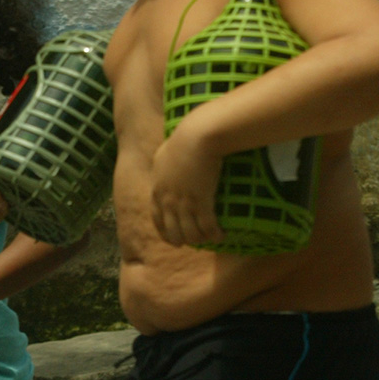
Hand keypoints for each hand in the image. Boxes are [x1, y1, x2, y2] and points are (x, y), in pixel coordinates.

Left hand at [151, 127, 224, 246]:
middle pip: (173, 231)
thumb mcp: (164, 153)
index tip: (173, 240)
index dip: (165, 233)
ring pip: (190, 233)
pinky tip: (221, 235)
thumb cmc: (183, 139)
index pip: (157, 219)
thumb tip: (165, 163)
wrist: (196, 137)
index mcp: (157, 190)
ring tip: (210, 238)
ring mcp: (184, 203)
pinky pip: (207, 226)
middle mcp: (168, 201)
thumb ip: (163, 164)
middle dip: (183, 240)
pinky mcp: (201, 202)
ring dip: (201, 239)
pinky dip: (214, 234)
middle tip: (194, 243)